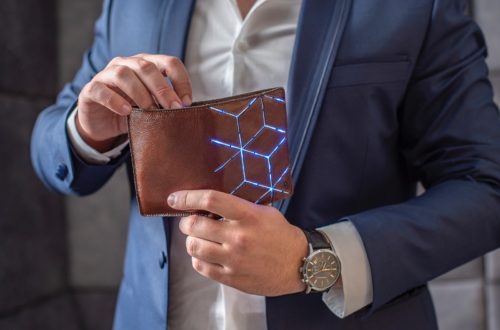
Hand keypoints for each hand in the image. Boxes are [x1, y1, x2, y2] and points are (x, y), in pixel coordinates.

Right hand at [77, 54, 191, 151]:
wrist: (101, 123)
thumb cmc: (131, 111)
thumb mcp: (152, 106)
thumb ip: (165, 104)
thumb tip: (187, 111)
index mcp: (146, 64)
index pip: (169, 62)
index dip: (181, 80)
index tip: (186, 102)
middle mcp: (126, 64)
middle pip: (147, 67)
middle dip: (163, 89)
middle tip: (173, 109)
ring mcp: (106, 75)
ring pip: (123, 74)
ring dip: (140, 93)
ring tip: (149, 111)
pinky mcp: (91, 90)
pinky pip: (102, 90)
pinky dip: (115, 101)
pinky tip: (127, 112)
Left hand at [168, 189, 307, 295]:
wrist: (299, 264)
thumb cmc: (280, 234)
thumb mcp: (264, 212)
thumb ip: (240, 206)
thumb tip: (211, 202)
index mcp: (248, 215)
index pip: (210, 200)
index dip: (187, 197)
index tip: (174, 198)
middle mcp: (239, 237)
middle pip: (195, 225)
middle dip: (186, 222)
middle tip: (190, 222)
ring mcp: (234, 259)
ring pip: (194, 247)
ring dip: (191, 241)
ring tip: (199, 239)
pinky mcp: (232, 277)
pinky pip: (201, 267)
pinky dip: (198, 259)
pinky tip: (206, 255)